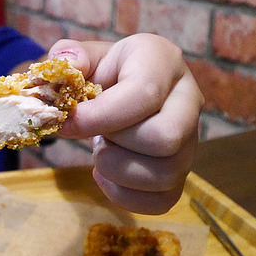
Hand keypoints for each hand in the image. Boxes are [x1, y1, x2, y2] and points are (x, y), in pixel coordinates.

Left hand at [48, 34, 203, 213]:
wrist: (121, 90)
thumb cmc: (102, 72)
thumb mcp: (84, 56)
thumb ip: (69, 57)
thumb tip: (64, 69)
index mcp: (162, 61)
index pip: (143, 94)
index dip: (100, 115)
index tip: (66, 121)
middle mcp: (188, 99)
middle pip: (165, 138)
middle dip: (116, 143)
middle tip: (97, 133)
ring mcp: (191, 139)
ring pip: (166, 174)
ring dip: (117, 170)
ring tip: (102, 149)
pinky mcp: (183, 172)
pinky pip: (163, 200)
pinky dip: (124, 196)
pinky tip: (105, 176)